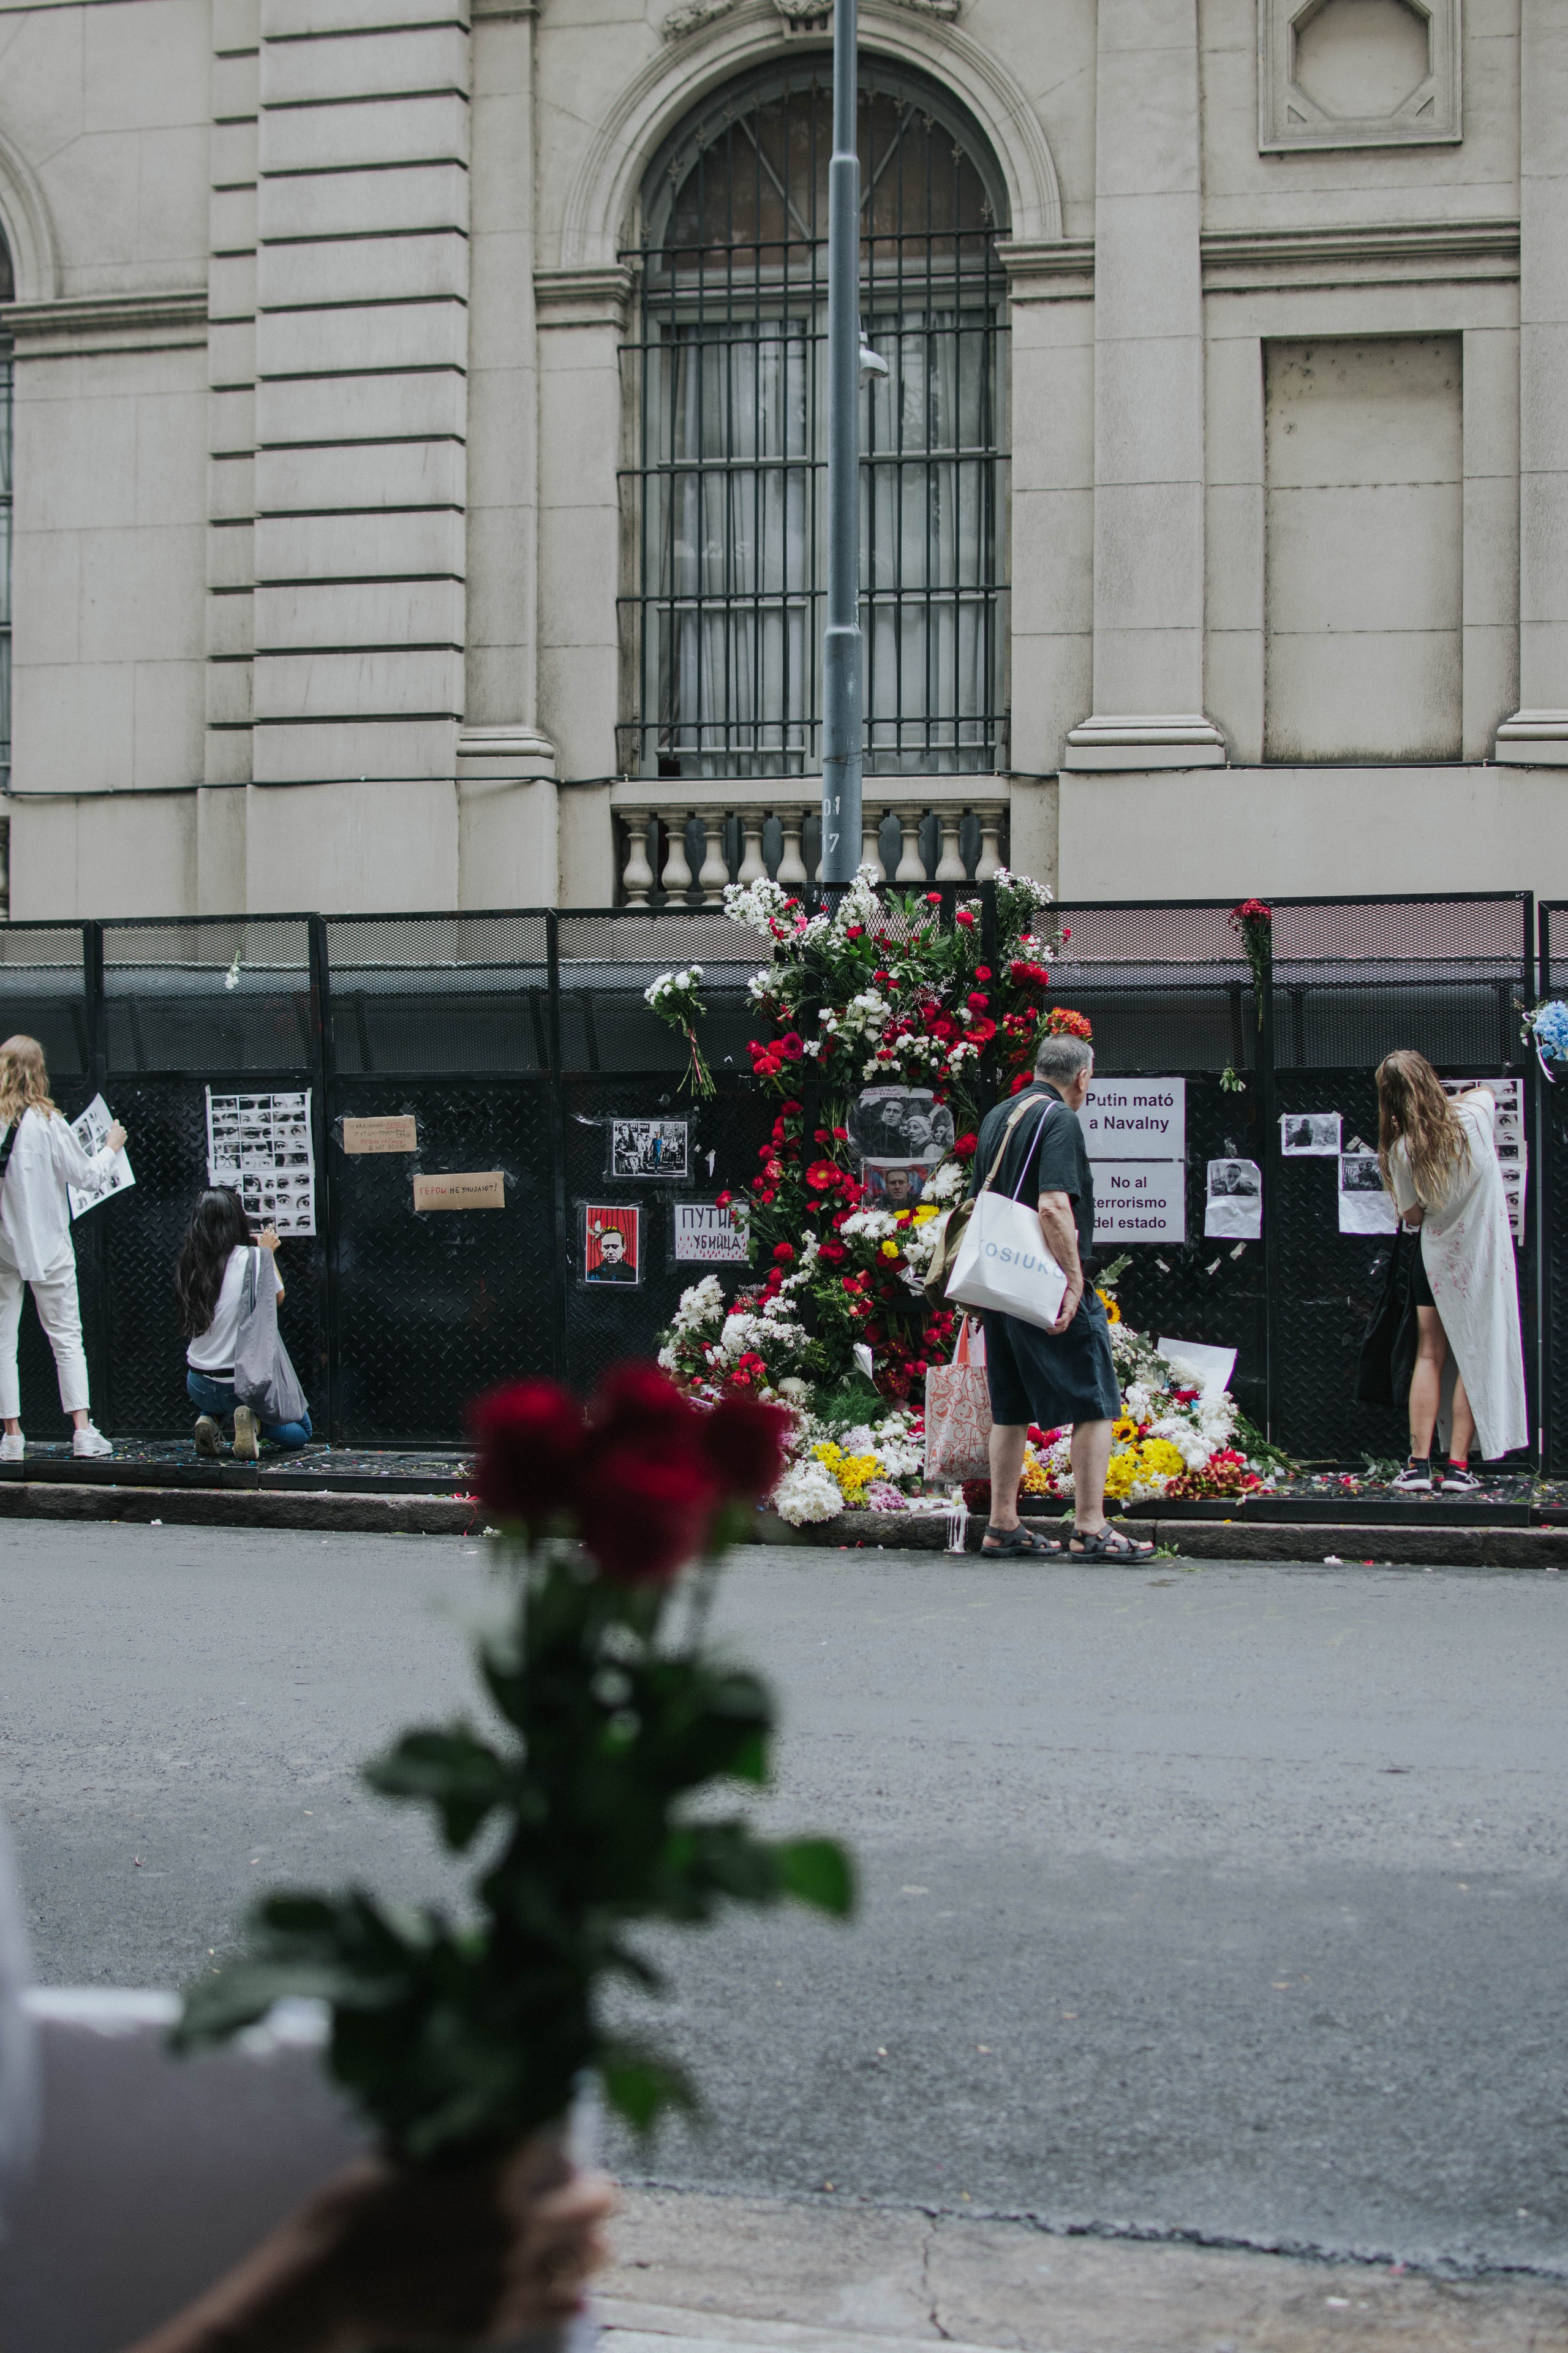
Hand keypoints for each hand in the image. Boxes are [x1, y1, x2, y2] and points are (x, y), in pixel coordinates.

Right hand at [106, 1122, 126, 1153]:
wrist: (113, 1145)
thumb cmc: (110, 1139)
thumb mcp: (109, 1132)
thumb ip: (112, 1129)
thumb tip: (113, 1129)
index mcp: (116, 1126)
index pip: (116, 1121)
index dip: (115, 1122)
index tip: (114, 1124)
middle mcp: (121, 1128)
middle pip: (120, 1127)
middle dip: (118, 1129)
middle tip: (115, 1133)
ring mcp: (124, 1132)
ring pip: (123, 1131)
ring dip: (121, 1133)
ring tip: (116, 1137)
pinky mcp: (126, 1136)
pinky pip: (124, 1135)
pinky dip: (122, 1137)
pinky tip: (119, 1139)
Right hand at [257, 1227, 280, 1251]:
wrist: (265, 1252)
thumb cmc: (261, 1247)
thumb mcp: (258, 1241)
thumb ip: (257, 1237)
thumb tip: (255, 1236)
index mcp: (266, 1233)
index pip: (269, 1227)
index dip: (270, 1226)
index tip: (270, 1225)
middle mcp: (271, 1234)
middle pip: (273, 1231)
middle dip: (271, 1233)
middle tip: (269, 1237)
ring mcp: (275, 1238)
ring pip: (276, 1235)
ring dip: (275, 1237)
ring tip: (271, 1241)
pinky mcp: (278, 1242)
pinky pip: (279, 1241)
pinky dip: (277, 1242)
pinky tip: (274, 1244)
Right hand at [306, 2141, 617, 2347]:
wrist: (326, 2287)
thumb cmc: (356, 2208)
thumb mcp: (404, 2152)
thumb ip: (454, 2138)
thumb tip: (484, 2110)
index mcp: (493, 2178)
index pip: (547, 2141)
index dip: (552, 2131)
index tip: (557, 2127)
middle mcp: (512, 2229)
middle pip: (584, 2206)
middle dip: (594, 2193)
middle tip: (602, 2190)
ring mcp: (506, 2280)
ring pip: (575, 2262)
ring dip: (589, 2250)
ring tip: (600, 2248)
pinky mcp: (491, 2320)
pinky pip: (546, 2311)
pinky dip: (566, 2302)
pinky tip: (580, 2300)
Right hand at [1048, 1281, 1082, 1335]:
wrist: (1073, 1287)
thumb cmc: (1066, 1293)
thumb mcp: (1059, 1301)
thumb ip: (1055, 1305)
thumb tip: (1046, 1305)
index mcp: (1068, 1314)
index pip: (1063, 1325)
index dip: (1056, 1330)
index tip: (1049, 1330)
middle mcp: (1069, 1316)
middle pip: (1063, 1327)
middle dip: (1055, 1331)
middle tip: (1048, 1331)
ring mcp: (1070, 1313)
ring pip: (1063, 1325)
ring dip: (1056, 1328)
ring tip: (1049, 1329)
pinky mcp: (1069, 1309)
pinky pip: (1064, 1318)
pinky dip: (1060, 1321)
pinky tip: (1055, 1322)